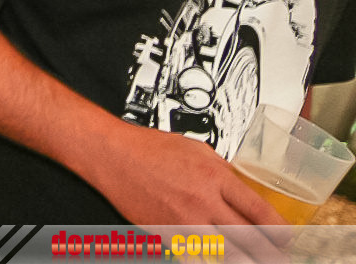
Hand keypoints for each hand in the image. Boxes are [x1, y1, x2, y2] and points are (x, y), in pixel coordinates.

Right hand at [85, 124, 292, 262]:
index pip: (260, 211)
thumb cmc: (148, 147)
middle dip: (270, 254)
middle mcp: (202, 201)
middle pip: (249, 238)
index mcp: (215, 176)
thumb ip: (222, 171)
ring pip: (227, 254)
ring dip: (246, 262)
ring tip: (255, 262)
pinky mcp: (166, 234)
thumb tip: (242, 188)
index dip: (280, 231)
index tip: (287, 239)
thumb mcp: (196, 148)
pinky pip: (197, 259)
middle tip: (279, 260)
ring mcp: (184, 221)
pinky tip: (219, 261)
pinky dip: (211, 263)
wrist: (112, 154)